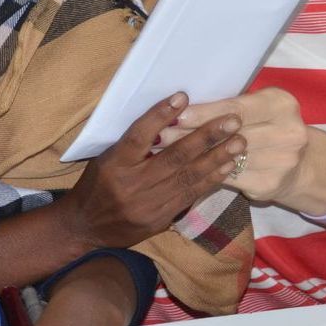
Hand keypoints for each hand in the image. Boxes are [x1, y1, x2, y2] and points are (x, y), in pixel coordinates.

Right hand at [60, 91, 245, 250]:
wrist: (85, 228)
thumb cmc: (97, 185)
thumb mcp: (107, 158)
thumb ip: (134, 143)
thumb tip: (171, 118)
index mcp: (115, 163)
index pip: (139, 135)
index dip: (161, 115)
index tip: (183, 97)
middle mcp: (132, 183)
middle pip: (174, 157)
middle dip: (207, 137)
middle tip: (232, 121)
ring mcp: (148, 204)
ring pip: (188, 177)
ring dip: (217, 158)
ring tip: (239, 142)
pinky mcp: (160, 219)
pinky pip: (190, 196)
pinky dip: (210, 180)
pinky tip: (227, 167)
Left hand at [161, 87, 311, 204]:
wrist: (299, 165)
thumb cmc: (266, 127)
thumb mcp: (256, 107)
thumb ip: (229, 106)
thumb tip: (181, 109)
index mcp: (282, 104)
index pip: (236, 108)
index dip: (205, 113)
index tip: (176, 116)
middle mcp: (288, 133)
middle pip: (230, 134)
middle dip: (192, 135)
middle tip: (161, 136)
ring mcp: (282, 162)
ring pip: (226, 158)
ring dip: (192, 157)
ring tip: (165, 153)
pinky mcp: (269, 185)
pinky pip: (229, 178)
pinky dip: (204, 173)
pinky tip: (183, 171)